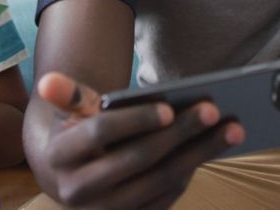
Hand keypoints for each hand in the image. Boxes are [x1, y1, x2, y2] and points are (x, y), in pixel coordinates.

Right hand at [36, 72, 244, 208]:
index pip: (100, 133)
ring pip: (160, 181)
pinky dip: (191, 171)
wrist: (64, 176)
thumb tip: (49, 81)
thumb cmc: (74, 132)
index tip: (169, 107)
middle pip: (138, 158)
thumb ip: (67, 95)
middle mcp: (78, 191)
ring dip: (200, 154)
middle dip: (180, 133)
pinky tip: (212, 148)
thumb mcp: (68, 112)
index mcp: (60, 156)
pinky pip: (167, 197)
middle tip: (213, 109)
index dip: (135, 120)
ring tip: (231, 128)